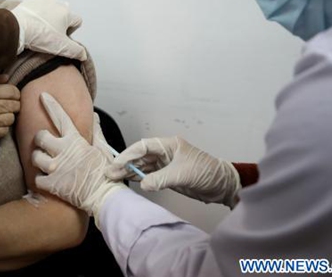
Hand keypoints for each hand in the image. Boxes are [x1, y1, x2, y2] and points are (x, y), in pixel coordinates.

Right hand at [0, 74, 19, 140]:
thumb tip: (6, 78)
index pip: (11, 91)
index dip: (14, 92)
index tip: (11, 94)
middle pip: (14, 105)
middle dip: (13, 104)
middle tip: (7, 105)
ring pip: (11, 118)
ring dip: (8, 116)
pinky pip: (5, 130)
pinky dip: (2, 127)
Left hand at [11, 0, 86, 60]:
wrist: (17, 28)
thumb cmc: (40, 36)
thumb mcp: (62, 47)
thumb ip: (76, 51)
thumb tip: (83, 55)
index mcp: (66, 13)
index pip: (77, 21)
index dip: (71, 31)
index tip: (62, 38)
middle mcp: (56, 3)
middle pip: (64, 14)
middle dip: (60, 23)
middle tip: (50, 34)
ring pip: (51, 9)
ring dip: (48, 17)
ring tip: (40, 28)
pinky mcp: (30, 0)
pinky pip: (37, 6)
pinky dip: (36, 13)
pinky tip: (31, 22)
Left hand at [31, 93, 124, 219]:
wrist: (103, 197)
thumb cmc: (105, 174)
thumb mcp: (103, 149)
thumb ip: (96, 131)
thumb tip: (94, 116)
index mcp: (75, 141)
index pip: (61, 117)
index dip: (51, 105)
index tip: (42, 96)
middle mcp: (62, 151)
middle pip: (40, 137)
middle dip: (40, 139)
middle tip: (44, 145)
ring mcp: (55, 168)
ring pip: (35, 157)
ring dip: (38, 159)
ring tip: (46, 164)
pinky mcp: (50, 184)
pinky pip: (36, 178)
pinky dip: (41, 180)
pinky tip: (48, 180)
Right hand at [109, 136, 240, 207]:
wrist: (222, 185)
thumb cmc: (206, 172)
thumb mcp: (182, 174)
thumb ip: (161, 179)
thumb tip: (142, 184)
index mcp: (168, 145)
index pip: (142, 146)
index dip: (128, 155)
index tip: (116, 164)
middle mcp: (164, 152)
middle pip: (139, 156)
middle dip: (124, 164)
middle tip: (108, 173)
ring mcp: (165, 164)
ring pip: (142, 166)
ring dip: (129, 172)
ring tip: (113, 178)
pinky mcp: (167, 175)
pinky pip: (148, 175)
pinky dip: (138, 178)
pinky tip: (128, 180)